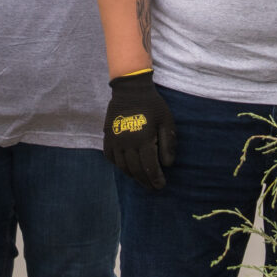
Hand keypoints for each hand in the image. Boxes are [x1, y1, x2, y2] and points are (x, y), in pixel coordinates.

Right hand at [104, 70, 177, 190]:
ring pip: (122, 166)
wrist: (130, 89)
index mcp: (143, 139)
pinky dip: (118, 165)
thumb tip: (167, 164)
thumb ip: (168, 143)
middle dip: (145, 181)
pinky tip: (126, 167)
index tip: (161, 185)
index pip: (149, 167)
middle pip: (136, 170)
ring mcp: (115, 140)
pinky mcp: (108, 136)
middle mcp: (127, 143)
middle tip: (153, 187)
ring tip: (141, 179)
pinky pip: (111, 157)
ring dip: (132, 176)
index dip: (155, 179)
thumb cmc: (152, 105)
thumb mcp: (166, 121)